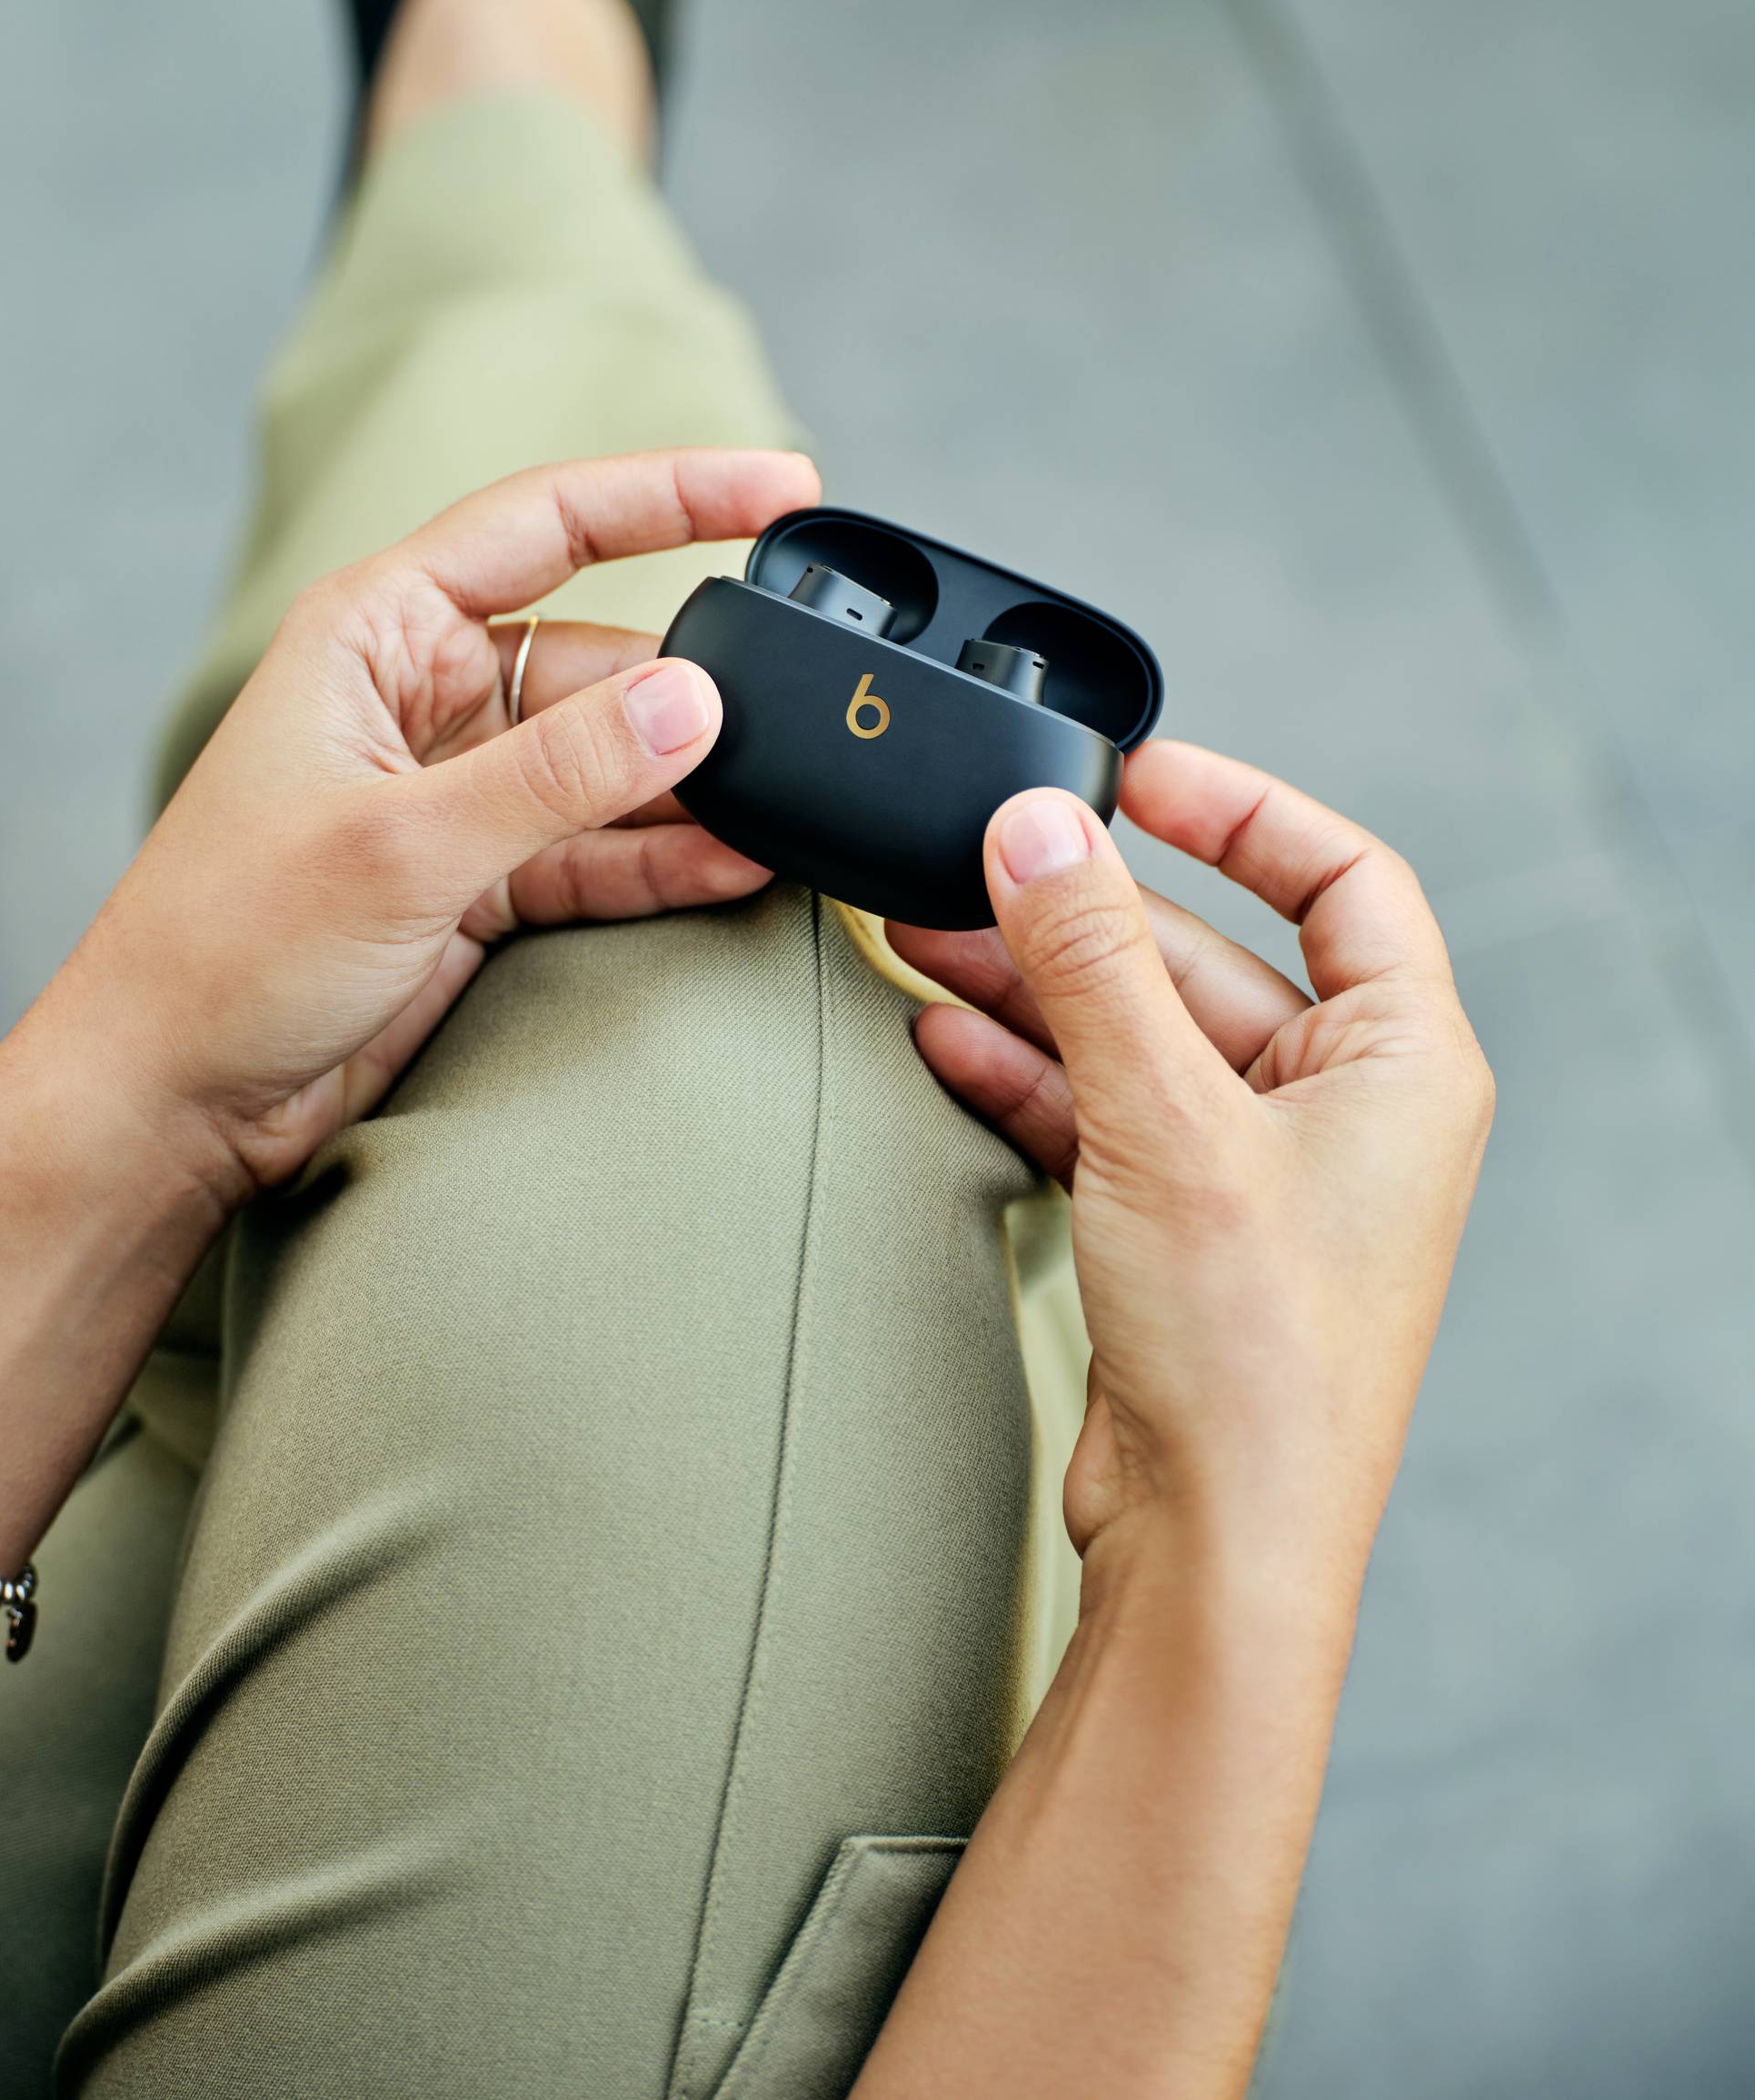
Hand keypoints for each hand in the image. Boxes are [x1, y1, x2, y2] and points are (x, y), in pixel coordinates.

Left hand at [38, 447, 819, 1203]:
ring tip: (788, 809)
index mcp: (376, 631)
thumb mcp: (402, 845)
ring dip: (692, 788)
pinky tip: (739, 866)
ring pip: (609, 761)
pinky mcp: (476, 880)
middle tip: (796, 723)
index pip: (547, 523)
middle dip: (695, 691)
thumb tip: (697, 701)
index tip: (782, 484)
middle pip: (597, 656)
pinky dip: (663, 858)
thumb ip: (559, 772)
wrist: (168, 1103)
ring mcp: (453, 792)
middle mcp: (420, 696)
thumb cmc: (225, 950)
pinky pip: (595, 847)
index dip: (670, 491)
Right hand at [891, 742, 1492, 1593]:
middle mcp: (1346, 1110)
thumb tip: (1037, 827)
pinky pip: (1102, 1111)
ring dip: (1035, 988)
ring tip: (923, 935)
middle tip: (976, 862)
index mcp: (1404, 1062)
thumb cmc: (1255, 1362)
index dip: (1241, 809)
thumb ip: (1091, 961)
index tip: (1136, 773)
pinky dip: (1028, 1073)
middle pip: (1207, 955)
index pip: (1343, 877)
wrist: (1218, 1553)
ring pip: (1139, 1035)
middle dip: (1083, 913)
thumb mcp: (1164, 1119)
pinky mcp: (1186, 1231)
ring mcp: (1263, 1175)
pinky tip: (946, 1035)